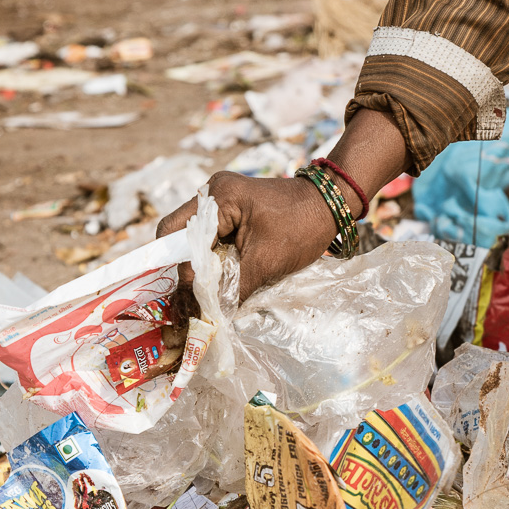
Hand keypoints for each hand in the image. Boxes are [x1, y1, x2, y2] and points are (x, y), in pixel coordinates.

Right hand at [158, 172, 338, 300]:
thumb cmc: (302, 228)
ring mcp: (221, 200)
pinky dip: (214, 259)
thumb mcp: (266, 262)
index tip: (188, 300)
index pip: (177, 234)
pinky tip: (220, 279)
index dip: (181, 270)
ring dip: (201, 265)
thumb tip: (210, 316)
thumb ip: (234, 288)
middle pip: (181, 236)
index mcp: (219, 196)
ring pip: (195, 239)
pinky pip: (212, 237)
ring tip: (206, 293)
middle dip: (187, 268)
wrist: (330, 206)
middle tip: (192, 299)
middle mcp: (213, 192)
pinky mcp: (232, 210)